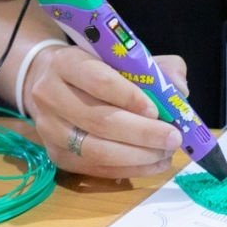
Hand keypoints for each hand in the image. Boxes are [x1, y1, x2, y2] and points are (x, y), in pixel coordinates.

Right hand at [21, 46, 184, 178]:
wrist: (47, 81)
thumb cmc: (94, 67)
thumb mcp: (119, 56)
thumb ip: (153, 67)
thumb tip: (179, 89)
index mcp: (66, 63)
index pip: (98, 80)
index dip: (129, 96)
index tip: (157, 110)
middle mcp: (50, 96)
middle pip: (99, 120)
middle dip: (142, 133)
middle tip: (173, 138)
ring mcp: (49, 130)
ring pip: (96, 150)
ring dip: (137, 156)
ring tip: (166, 153)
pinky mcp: (56, 156)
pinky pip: (95, 168)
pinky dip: (128, 170)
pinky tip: (153, 164)